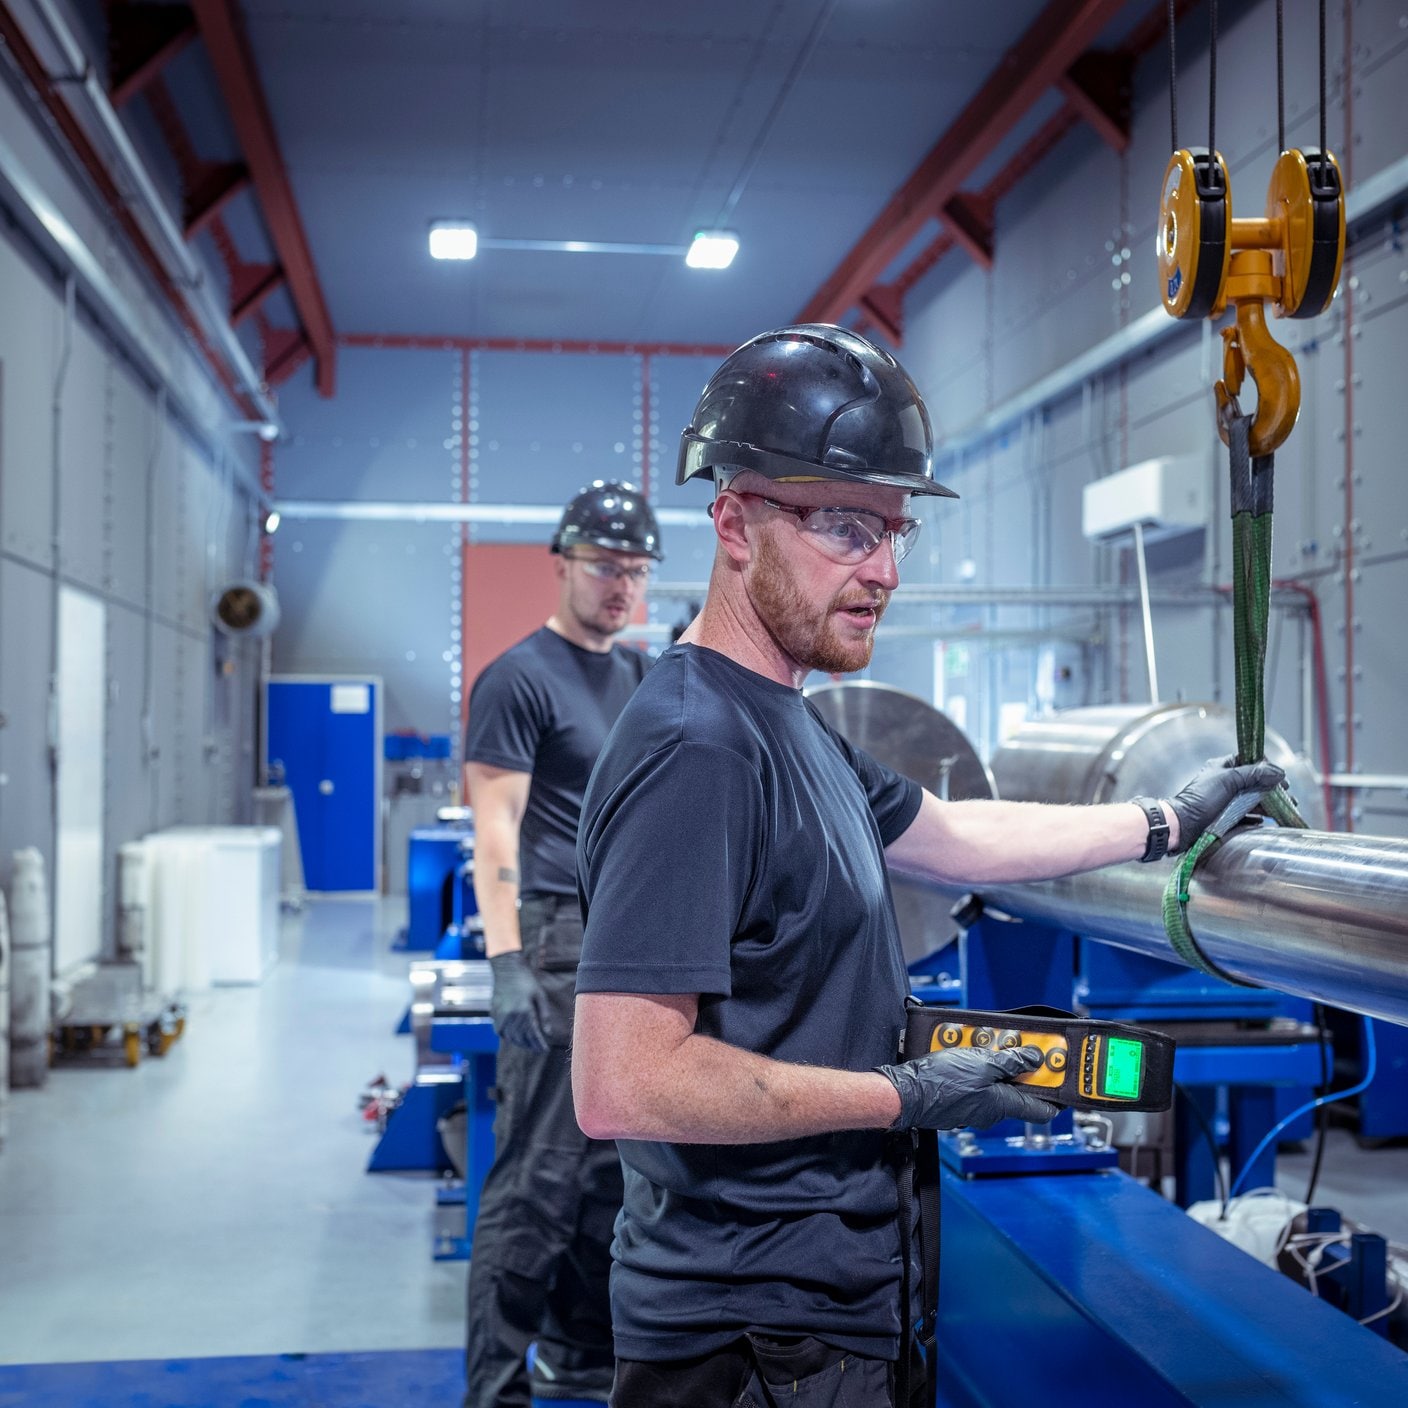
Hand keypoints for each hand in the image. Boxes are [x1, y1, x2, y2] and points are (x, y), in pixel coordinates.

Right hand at [488, 951, 551, 1050]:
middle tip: (538, 1048)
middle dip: (531, 1045)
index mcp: (525, 1010)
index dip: (539, 1044)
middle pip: (522, 1038)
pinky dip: (508, 1037)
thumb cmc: (527, 981)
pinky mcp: (494, 1013)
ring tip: (528, 1044)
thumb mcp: (540, 996)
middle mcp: (511, 1015)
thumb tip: (548, 1033)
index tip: (545, 1049)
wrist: (508, 969)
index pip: (533, 1034)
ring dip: (520, 1043)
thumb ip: (544, 1015)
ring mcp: (501, 1015)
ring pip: (510, 1037)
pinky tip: (515, 1037)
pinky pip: (500, 1031)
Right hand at [878, 1045, 1059, 1130]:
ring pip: (992, 1083)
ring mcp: (973, 1108)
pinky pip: (974, 1084)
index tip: (1061, 1078)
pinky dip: (974, 1068)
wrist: (905, 1093)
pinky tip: (963, 1052)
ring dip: (991, 1063)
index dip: (1055, 1094)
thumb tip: (1035, 1059)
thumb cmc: (940, 1082)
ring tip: (980, 1043)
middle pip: (1015, 1089)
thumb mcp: (982, 1063)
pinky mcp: (957, 1101)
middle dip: (1017, 1066)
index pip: (1041, 1109)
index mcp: (1003, 1105)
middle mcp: (991, 1111)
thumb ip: (1011, 1062)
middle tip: (1013, 1045)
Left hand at [1167, 754, 1285, 853]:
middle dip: (1273, 789)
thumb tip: (1278, 772)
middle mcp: (1225, 782)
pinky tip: (1265, 821)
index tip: (1280, 779)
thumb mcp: (1228, 780)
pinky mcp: (1226, 816)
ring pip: (1252, 799)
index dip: (1267, 769)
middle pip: (1255, 782)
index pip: (1250, 762)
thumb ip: (1253, 774)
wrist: (1183, 825)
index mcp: (1223, 767)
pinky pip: (1246, 815)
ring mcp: (1226, 800)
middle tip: (1288, 797)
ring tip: (1284, 811)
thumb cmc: (1201, 799)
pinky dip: (1257, 818)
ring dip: (1269, 804)